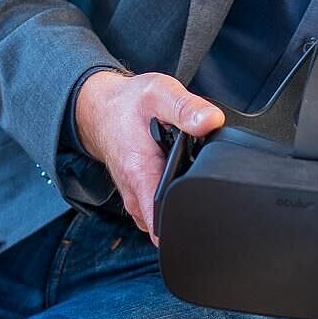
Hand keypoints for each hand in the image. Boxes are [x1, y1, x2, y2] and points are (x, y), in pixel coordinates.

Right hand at [73, 69, 223, 238]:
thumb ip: (186, 109)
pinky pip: (162, 207)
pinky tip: (180, 174)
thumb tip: (212, 121)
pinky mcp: (142, 196)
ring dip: (183, 198)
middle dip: (193, 205)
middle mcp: (136, 194)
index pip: (161, 224)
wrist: (104, 109)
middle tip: (198, 174)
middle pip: (171, 222)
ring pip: (167, 216)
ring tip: (187, 171)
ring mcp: (138, 199)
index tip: (205, 211)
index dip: (186, 223)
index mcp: (140, 175)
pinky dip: (175, 194)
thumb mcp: (159, 94)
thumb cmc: (127, 105)